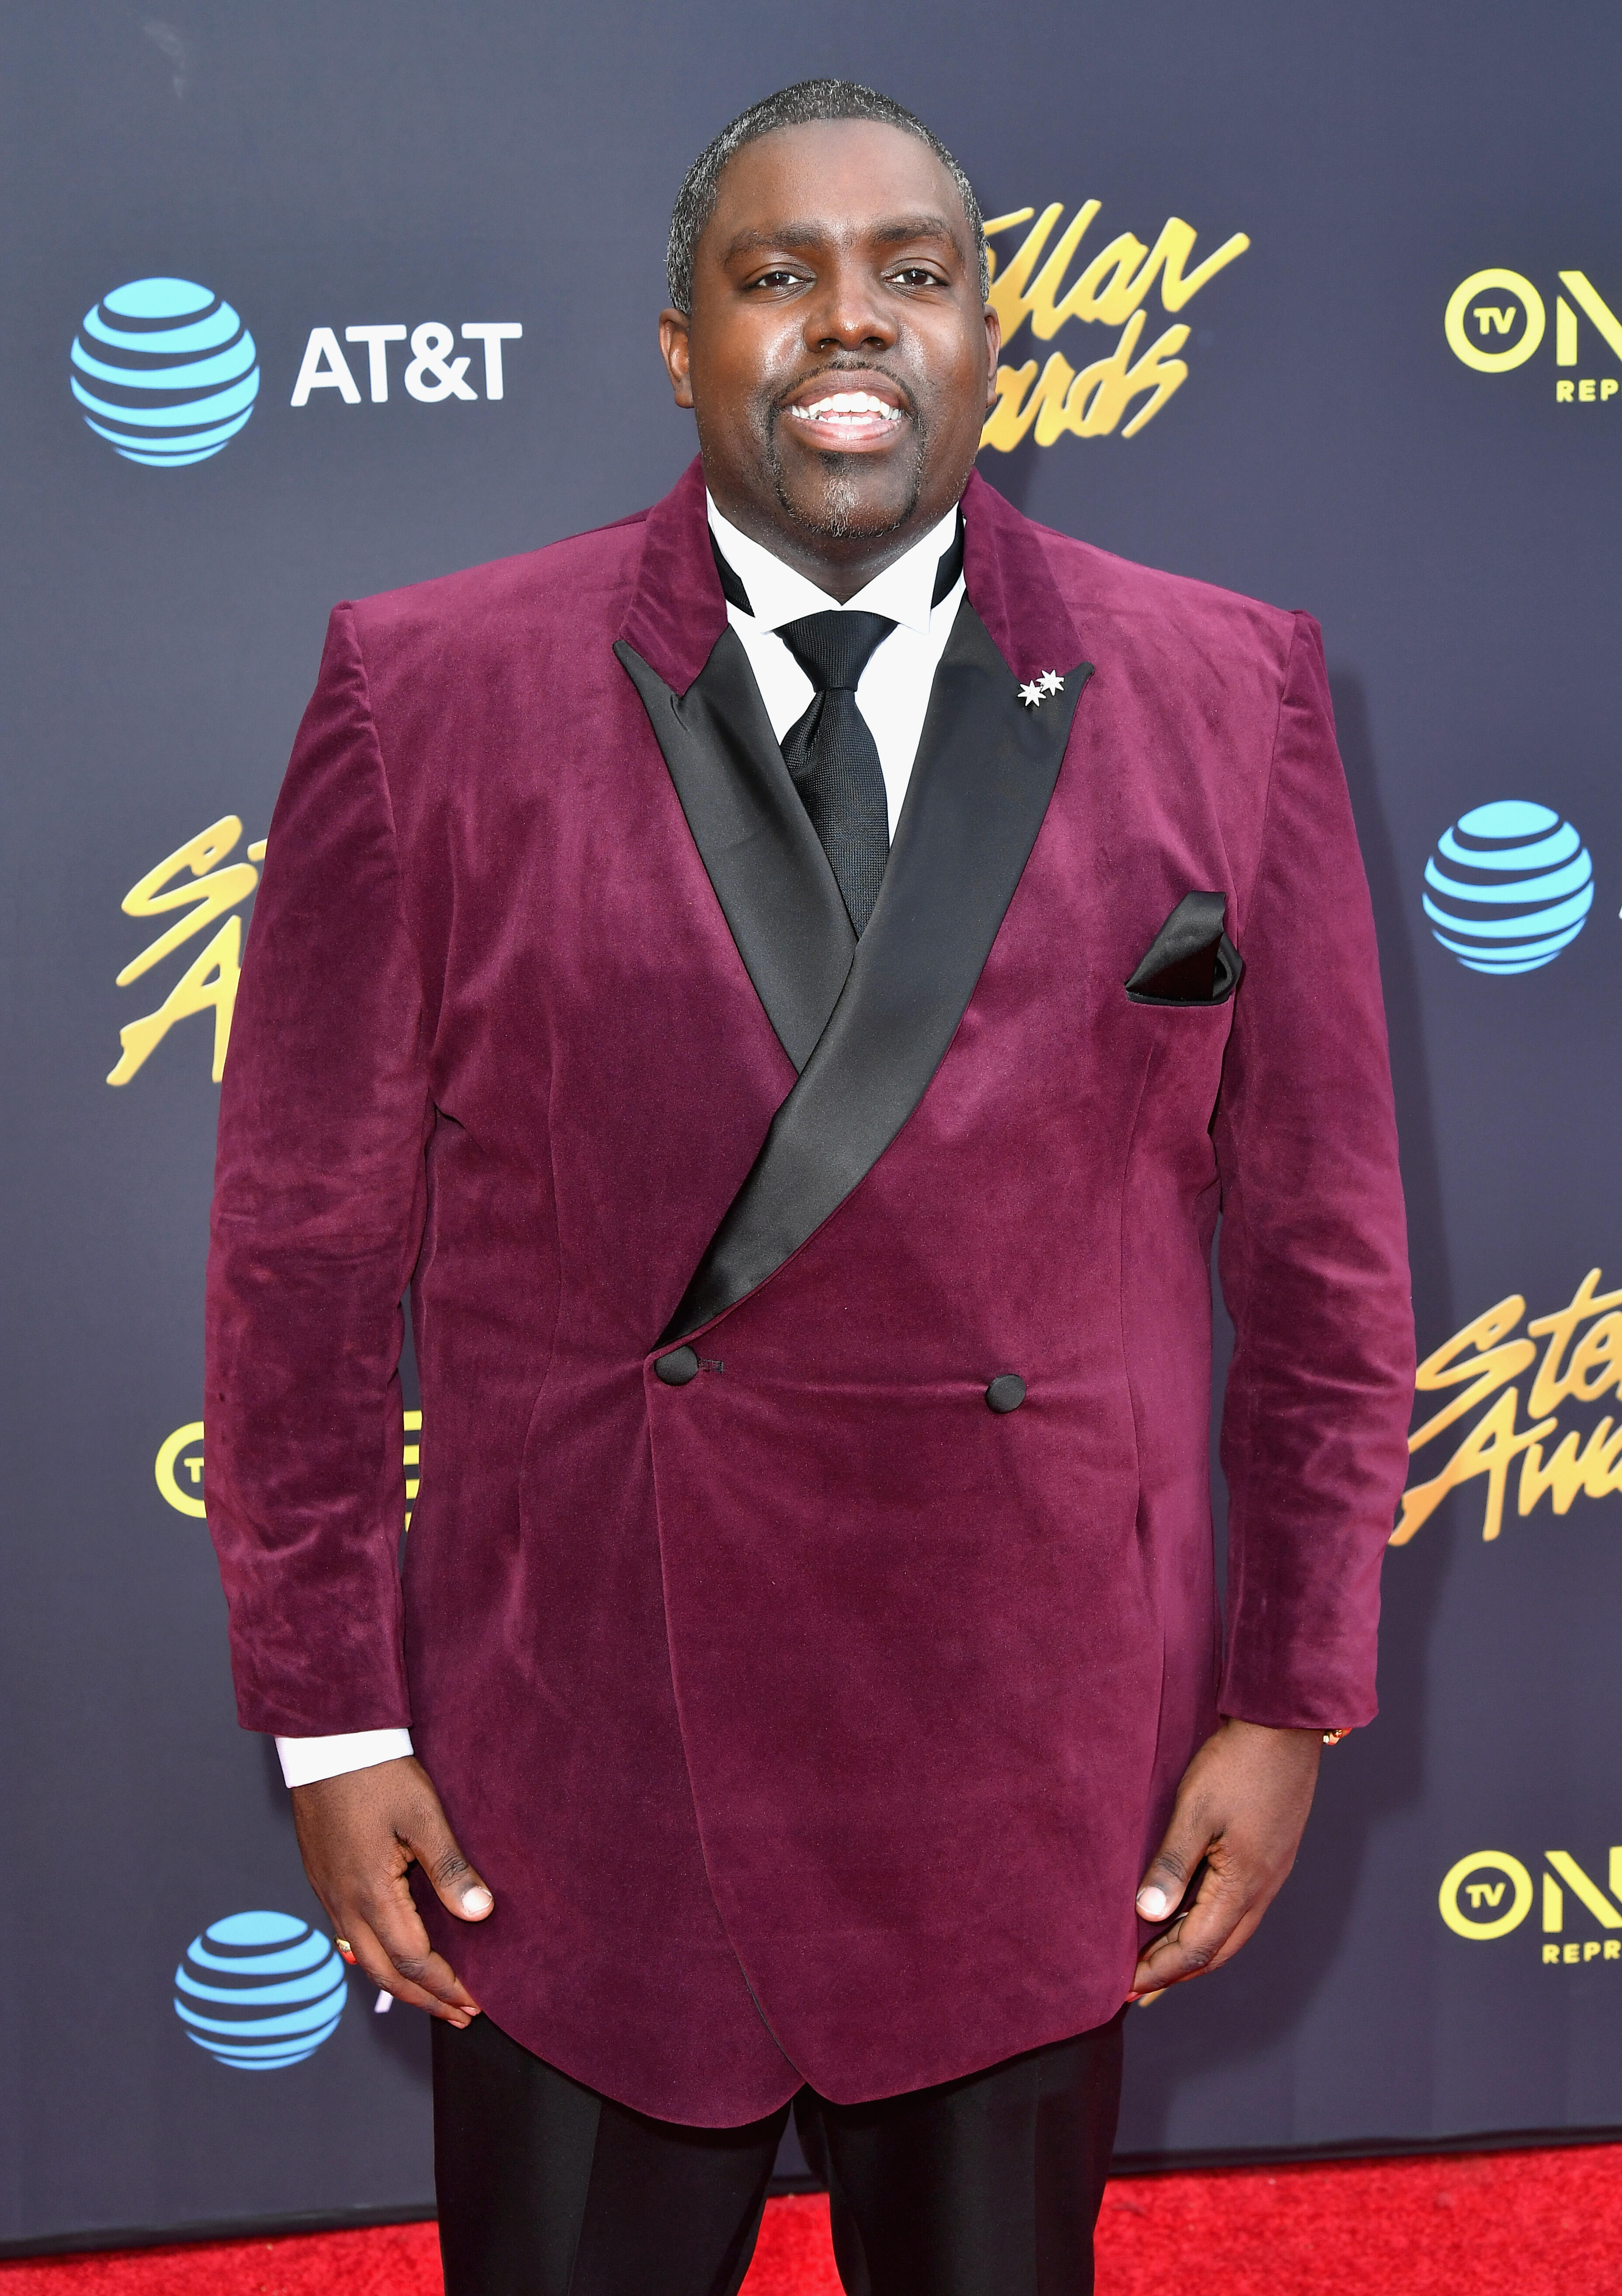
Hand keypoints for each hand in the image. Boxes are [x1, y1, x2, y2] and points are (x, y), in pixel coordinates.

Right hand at [290, 1755, 492, 2024]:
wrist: (327, 1742)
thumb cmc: (377, 1773)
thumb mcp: (422, 1815)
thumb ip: (449, 1867)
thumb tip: (480, 1913)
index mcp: (370, 1893)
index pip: (413, 1960)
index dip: (447, 1986)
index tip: (476, 2002)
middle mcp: (344, 1903)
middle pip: (385, 1973)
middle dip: (425, 1999)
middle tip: (461, 2015)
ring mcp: (329, 1893)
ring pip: (363, 1959)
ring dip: (401, 1982)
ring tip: (434, 1995)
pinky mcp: (324, 1879)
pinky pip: (349, 1935)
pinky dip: (377, 1957)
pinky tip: (395, 1953)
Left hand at [1129, 1718, 1322, 1998]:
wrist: (1284, 1728)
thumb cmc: (1237, 1764)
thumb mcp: (1196, 1812)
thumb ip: (1172, 1865)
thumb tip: (1146, 1914)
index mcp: (1243, 1885)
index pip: (1196, 1948)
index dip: (1159, 1970)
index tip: (1123, 1986)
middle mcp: (1261, 1889)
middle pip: (1216, 1951)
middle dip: (1176, 1973)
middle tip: (1138, 1990)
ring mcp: (1270, 1874)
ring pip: (1229, 1932)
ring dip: (1193, 1950)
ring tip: (1160, 1963)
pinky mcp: (1270, 1857)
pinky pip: (1237, 1908)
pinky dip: (1208, 1923)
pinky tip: (1189, 1915)